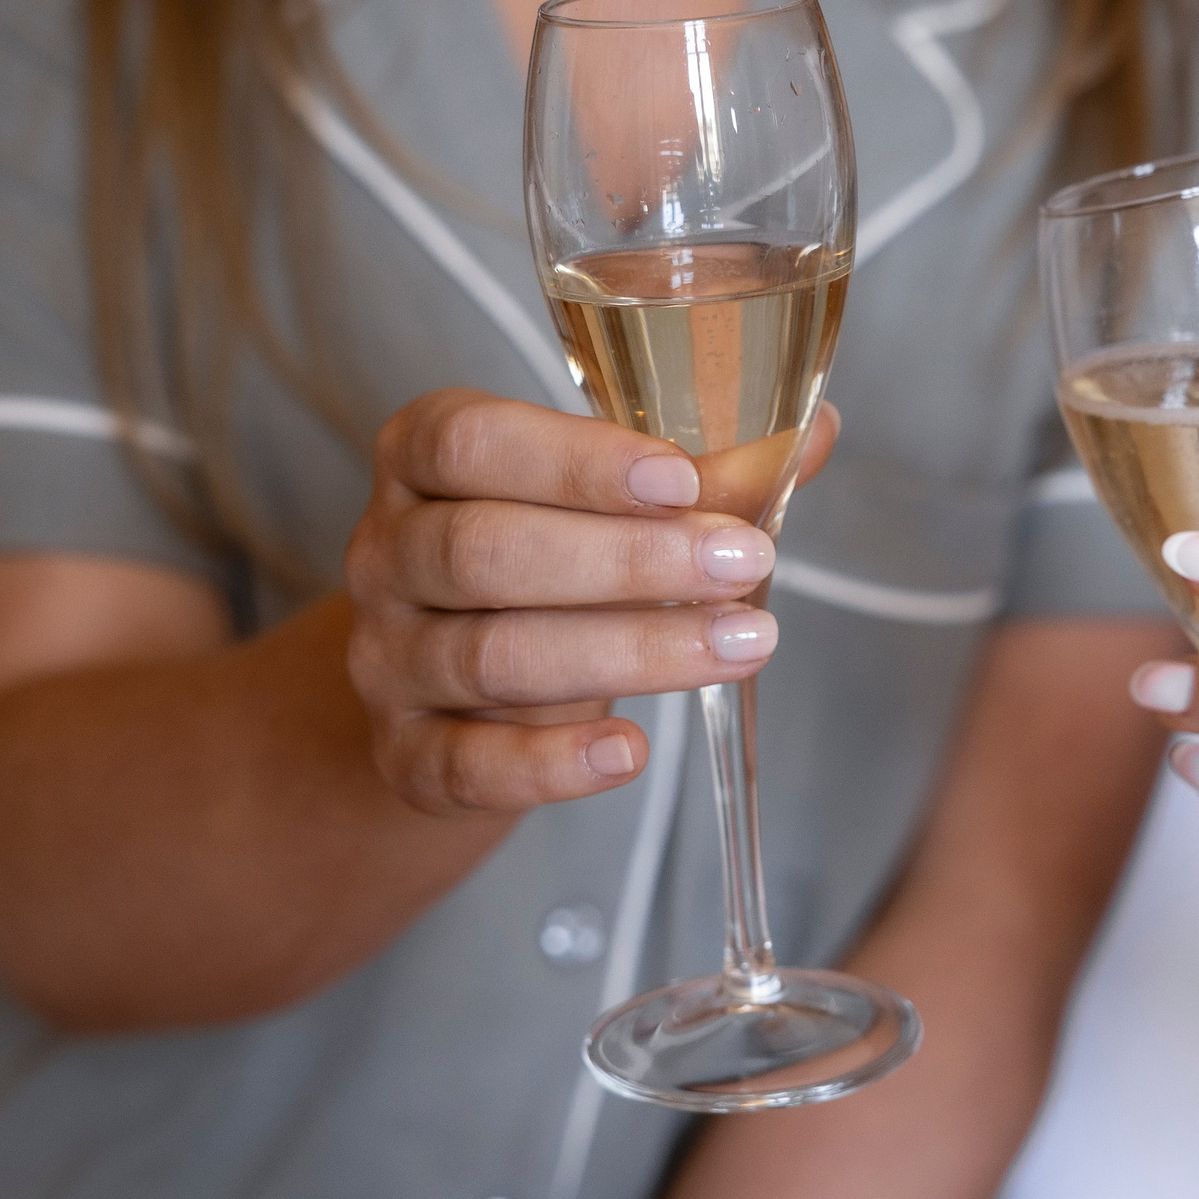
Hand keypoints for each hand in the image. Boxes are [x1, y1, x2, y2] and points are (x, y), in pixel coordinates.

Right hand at [345, 389, 836, 816]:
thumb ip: (702, 474)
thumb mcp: (606, 508)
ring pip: (490, 656)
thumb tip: (812, 435)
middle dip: (626, 558)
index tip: (680, 481)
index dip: (575, 460)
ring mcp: (386, 660)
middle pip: (486, 550)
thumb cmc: (544, 567)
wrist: (452, 692)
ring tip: (740, 644)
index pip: (470, 441)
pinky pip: (468, 764)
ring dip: (627, 652)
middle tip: (744, 562)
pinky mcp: (405, 756)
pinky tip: (631, 751)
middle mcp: (386, 553)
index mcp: (423, 460)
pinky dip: (551, 763)